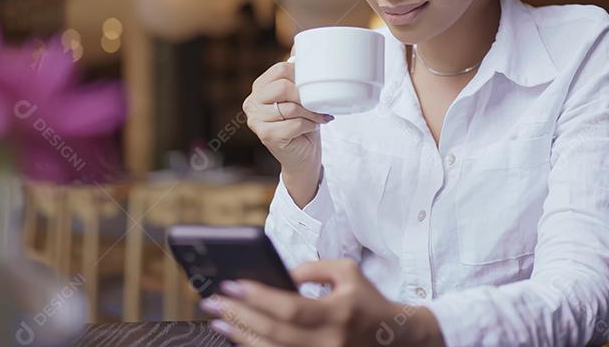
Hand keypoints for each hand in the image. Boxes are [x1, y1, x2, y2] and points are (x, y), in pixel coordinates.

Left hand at [200, 259, 444, 346]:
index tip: (232, 284)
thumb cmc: (366, 300)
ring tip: (219, 321)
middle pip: (275, 333)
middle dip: (240, 316)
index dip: (258, 297)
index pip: (290, 307)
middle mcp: (330, 341)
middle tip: (213, 301)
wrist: (395, 338)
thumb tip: (278, 276)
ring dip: (242, 337)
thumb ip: (311, 269)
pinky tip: (241, 339)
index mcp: (339, 312)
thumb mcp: (347, 271)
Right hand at [242, 54, 332, 203]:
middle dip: (306, 96)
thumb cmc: (302, 123)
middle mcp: (251, 102)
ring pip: (291, 107)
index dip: (302, 77)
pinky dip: (309, 125)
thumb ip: (297, 73)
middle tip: (318, 105)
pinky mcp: (265, 136)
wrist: (303, 156)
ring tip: (318, 117)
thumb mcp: (301, 95)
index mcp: (259, 88)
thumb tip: (301, 45)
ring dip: (311, 113)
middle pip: (284, 86)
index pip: (281, 69)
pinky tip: (312, 128)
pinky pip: (294, 124)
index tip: (313, 87)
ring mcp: (255, 120)